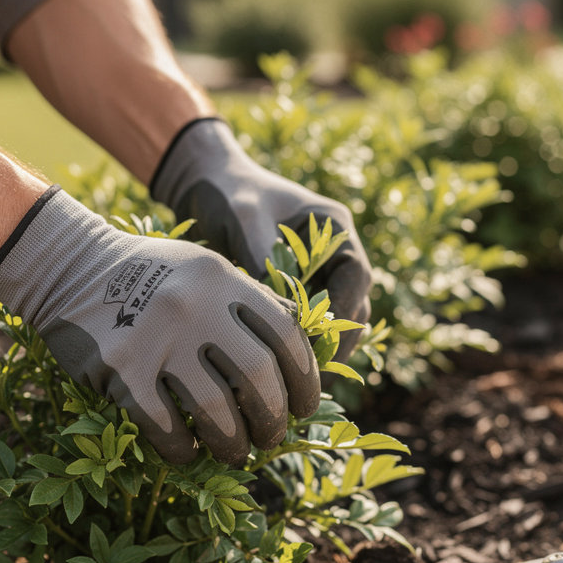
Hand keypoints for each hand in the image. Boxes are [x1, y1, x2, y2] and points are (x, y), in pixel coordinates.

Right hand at [0, 188, 319, 465]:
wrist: (66, 265)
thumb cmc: (148, 276)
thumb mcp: (205, 271)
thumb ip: (248, 305)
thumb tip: (300, 360)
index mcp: (223, 280)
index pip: (286, 336)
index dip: (305, 380)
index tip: (305, 408)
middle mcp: (195, 305)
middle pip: (257, 377)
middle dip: (273, 419)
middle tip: (272, 438)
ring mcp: (156, 336)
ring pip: (215, 409)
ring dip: (232, 443)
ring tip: (234, 453)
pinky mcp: (120, 368)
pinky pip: (164, 426)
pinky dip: (181, 449)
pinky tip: (186, 452)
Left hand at [150, 118, 372, 357]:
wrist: (207, 185)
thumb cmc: (229, 193)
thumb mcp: (245, 219)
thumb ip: (265, 260)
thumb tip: (281, 314)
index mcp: (334, 228)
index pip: (355, 277)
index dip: (342, 313)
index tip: (318, 342)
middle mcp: (335, 254)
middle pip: (352, 307)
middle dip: (334, 341)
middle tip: (310, 374)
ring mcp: (320, 275)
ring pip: (335, 323)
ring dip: (320, 350)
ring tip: (296, 377)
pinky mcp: (299, 293)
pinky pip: (309, 326)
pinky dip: (300, 346)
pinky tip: (279, 366)